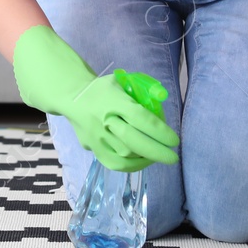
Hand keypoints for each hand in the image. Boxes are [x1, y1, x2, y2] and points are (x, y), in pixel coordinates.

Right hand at [11, 24, 180, 171]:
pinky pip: (114, 163)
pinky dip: (131, 166)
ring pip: (124, 154)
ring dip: (145, 159)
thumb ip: (144, 89)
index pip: (140, 118)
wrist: (72, 97)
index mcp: (114, 99)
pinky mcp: (92, 147)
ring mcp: (96, 135)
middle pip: (133, 140)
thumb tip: (161, 100)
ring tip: (158, 157)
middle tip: (173, 157)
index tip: (174, 140)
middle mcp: (104, 119)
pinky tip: (142, 162)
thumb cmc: (104, 89)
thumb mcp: (123, 81)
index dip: (160, 131)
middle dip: (157, 151)